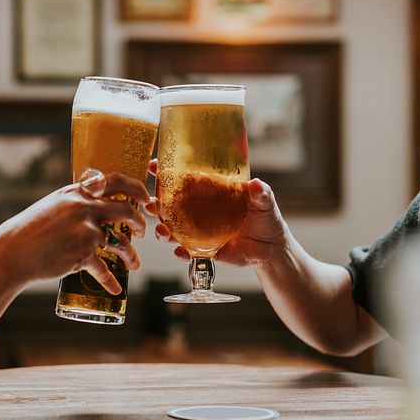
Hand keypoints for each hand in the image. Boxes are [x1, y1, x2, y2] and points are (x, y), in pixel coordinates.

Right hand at [0, 169, 148, 293]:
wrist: (13, 251)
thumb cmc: (31, 229)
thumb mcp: (54, 205)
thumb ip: (76, 202)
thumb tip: (96, 202)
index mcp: (79, 193)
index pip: (117, 181)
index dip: (137, 188)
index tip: (145, 198)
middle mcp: (85, 209)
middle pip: (126, 211)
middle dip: (139, 223)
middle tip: (141, 231)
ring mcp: (85, 231)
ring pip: (121, 243)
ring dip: (131, 256)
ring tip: (133, 264)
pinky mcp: (82, 255)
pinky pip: (104, 270)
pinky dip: (111, 282)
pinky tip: (115, 289)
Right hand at [146, 159, 286, 267]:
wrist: (271, 249)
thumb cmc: (265, 219)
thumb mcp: (264, 202)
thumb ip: (261, 193)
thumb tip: (255, 185)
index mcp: (209, 194)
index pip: (183, 180)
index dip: (165, 172)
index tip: (153, 166)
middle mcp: (198, 212)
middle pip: (169, 206)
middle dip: (154, 204)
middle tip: (149, 203)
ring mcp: (198, 232)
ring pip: (172, 230)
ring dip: (162, 230)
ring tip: (162, 230)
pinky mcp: (203, 251)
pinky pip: (186, 252)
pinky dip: (180, 253)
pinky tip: (179, 251)